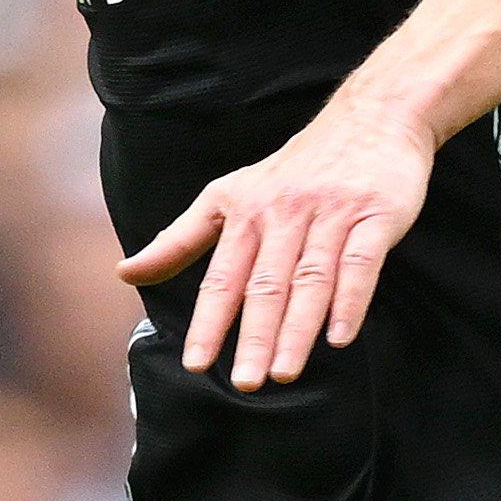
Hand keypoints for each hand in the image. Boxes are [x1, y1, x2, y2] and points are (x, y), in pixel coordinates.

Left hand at [124, 89, 435, 390]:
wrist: (372, 117)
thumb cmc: (296, 168)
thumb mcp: (228, 195)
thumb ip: (180, 239)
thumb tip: (125, 273)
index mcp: (244, 212)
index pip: (222, 276)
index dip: (209, 321)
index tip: (196, 363)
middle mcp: (284, 213)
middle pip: (266, 284)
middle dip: (254, 336)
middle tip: (245, 383)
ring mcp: (331, 214)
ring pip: (310, 278)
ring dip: (296, 329)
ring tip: (284, 373)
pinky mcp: (376, 215)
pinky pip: (362, 263)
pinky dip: (350, 301)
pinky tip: (339, 338)